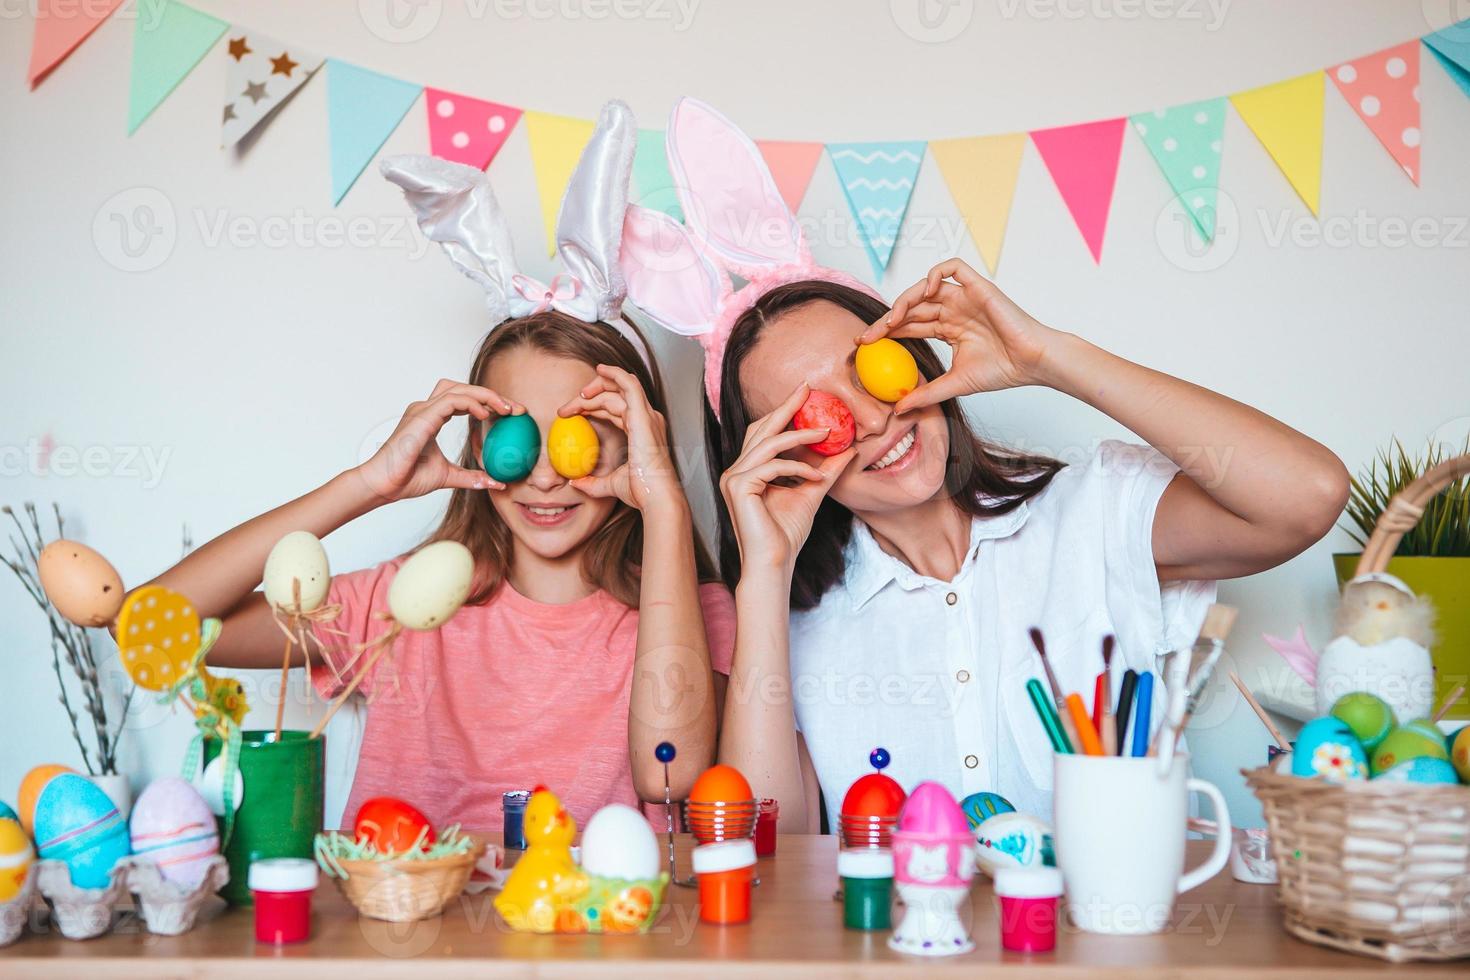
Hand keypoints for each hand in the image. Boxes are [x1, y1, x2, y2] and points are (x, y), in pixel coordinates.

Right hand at [356, 379, 519, 501]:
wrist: (384, 485)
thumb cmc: (407, 479)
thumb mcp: (448, 476)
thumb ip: (471, 477)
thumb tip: (496, 482)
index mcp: (431, 418)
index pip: (464, 400)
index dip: (488, 403)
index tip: (510, 415)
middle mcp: (427, 409)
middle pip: (463, 388)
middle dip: (491, 395)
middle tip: (515, 409)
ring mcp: (423, 410)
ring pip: (458, 389)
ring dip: (485, 395)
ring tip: (505, 409)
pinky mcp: (422, 416)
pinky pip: (451, 400)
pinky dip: (471, 403)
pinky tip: (485, 415)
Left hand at [557, 365, 684, 512]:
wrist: (656, 496)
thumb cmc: (642, 491)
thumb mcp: (610, 484)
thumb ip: (593, 482)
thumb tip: (577, 482)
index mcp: (643, 431)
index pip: (616, 408)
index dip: (593, 406)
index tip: (572, 413)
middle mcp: (647, 419)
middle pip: (616, 395)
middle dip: (590, 396)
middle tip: (567, 408)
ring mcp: (646, 415)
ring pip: (620, 387)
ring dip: (597, 386)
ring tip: (579, 395)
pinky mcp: (642, 415)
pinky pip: (629, 384)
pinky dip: (614, 374)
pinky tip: (600, 370)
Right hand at [719, 383, 855, 573]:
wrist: (774, 563)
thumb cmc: (786, 534)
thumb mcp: (811, 493)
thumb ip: (825, 471)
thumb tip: (847, 450)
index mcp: (747, 470)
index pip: (764, 433)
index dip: (783, 411)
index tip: (805, 393)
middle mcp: (735, 470)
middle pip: (761, 428)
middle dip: (786, 407)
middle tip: (808, 389)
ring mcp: (733, 477)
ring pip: (768, 444)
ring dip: (799, 436)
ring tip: (826, 433)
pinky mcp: (739, 487)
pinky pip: (772, 466)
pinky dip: (798, 467)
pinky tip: (816, 476)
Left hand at [857, 258, 1061, 412]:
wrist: (1032, 362)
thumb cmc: (1002, 371)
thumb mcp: (954, 384)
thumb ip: (926, 393)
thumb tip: (898, 410)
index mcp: (948, 328)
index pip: (910, 325)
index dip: (887, 331)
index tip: (865, 345)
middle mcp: (954, 310)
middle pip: (912, 307)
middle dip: (888, 320)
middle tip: (869, 336)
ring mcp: (965, 297)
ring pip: (925, 287)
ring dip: (904, 300)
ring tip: (892, 320)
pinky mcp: (978, 286)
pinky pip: (952, 268)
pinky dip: (933, 274)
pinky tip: (923, 293)